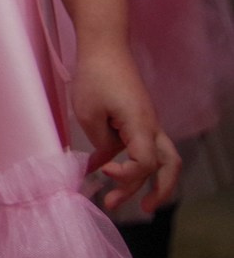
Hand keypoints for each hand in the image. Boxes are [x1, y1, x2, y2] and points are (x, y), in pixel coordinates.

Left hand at [71, 43, 179, 214]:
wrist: (104, 47)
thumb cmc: (95, 76)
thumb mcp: (88, 113)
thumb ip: (101, 142)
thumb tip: (106, 160)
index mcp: (142, 125)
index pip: (146, 163)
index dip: (127, 175)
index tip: (104, 172)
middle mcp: (151, 127)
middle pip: (168, 166)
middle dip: (155, 191)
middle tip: (136, 210)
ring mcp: (147, 124)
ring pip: (161, 159)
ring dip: (146, 181)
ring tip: (122, 200)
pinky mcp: (138, 120)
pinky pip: (142, 147)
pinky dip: (129, 163)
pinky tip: (102, 171)